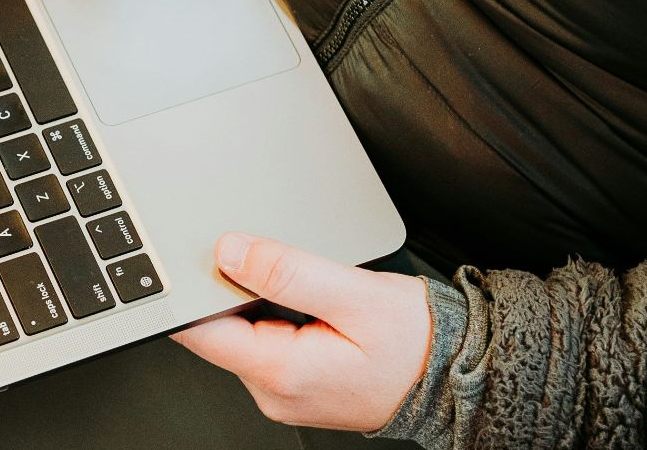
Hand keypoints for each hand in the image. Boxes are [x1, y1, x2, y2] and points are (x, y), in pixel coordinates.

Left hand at [173, 233, 431, 430]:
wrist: (454, 377)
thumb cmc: (416, 343)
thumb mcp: (355, 294)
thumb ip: (288, 272)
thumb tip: (231, 251)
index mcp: (281, 371)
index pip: (199, 330)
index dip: (192, 287)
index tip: (195, 254)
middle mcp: (274, 392)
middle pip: (217, 331)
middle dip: (229, 289)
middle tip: (262, 255)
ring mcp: (283, 394)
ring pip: (241, 336)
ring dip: (253, 303)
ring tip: (294, 283)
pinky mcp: (294, 388)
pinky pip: (264, 347)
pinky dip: (271, 319)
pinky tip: (301, 304)